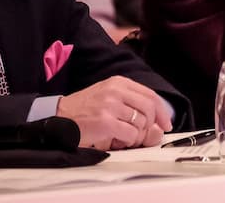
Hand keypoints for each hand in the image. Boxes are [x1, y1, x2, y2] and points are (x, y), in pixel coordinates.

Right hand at [58, 76, 172, 149]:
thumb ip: (131, 104)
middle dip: (151, 124)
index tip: (165, 123)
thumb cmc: (84, 110)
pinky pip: (131, 134)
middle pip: (149, 108)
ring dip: (136, 134)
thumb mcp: (108, 97)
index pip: (150, 95)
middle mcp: (116, 91)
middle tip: (143, 133)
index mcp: (118, 83)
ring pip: (141, 123)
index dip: (162, 111)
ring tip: (122, 135)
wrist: (58, 117)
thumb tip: (158, 123)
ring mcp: (110, 106)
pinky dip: (128, 140)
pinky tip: (116, 139)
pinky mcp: (106, 122)